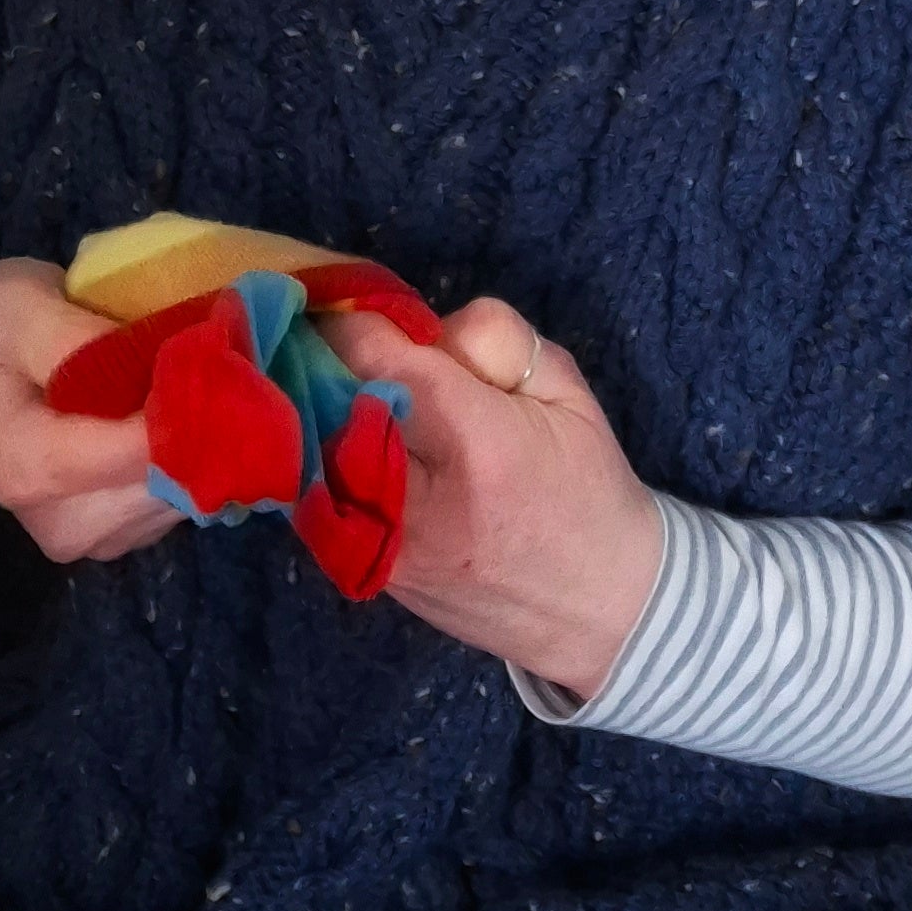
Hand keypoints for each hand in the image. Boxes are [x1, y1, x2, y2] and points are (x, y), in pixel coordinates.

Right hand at [0, 257, 183, 564]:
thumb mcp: (13, 307)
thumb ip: (74, 336)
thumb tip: (155, 358)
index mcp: (32, 471)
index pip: (141, 452)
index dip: (189, 401)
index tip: (217, 348)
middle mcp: (67, 523)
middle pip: (172, 480)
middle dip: (204, 417)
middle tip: (213, 353)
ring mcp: (98, 537)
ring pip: (189, 492)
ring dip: (206, 435)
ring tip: (196, 375)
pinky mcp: (123, 534)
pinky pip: (185, 498)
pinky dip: (195, 453)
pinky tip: (180, 409)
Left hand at [313, 297, 662, 699]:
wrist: (599, 609)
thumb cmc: (588, 488)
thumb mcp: (563, 388)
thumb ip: (490, 338)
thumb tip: (413, 324)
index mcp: (476, 444)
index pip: (375, 359)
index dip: (351, 321)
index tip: (349, 302)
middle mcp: (417, 501)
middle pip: (327, 402)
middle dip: (327, 364)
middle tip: (340, 343)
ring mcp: (385, 546)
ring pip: (312, 450)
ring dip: (319, 412)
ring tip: (345, 393)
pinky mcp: (368, 573)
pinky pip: (321, 494)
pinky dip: (325, 458)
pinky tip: (351, 442)